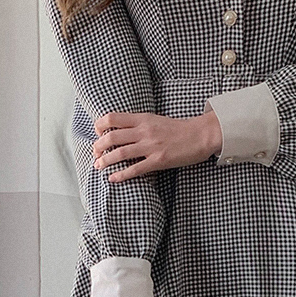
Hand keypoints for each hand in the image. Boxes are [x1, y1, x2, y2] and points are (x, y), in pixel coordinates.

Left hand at [93, 107, 221, 177]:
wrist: (200, 134)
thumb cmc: (178, 129)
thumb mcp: (156, 120)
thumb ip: (139, 124)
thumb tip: (123, 131)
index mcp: (142, 118)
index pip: (113, 118)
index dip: (100, 126)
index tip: (98, 133)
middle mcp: (144, 131)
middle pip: (112, 136)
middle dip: (99, 146)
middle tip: (95, 153)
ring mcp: (151, 146)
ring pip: (120, 153)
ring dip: (106, 160)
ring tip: (98, 165)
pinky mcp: (158, 161)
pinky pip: (135, 169)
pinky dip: (121, 175)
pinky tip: (113, 178)